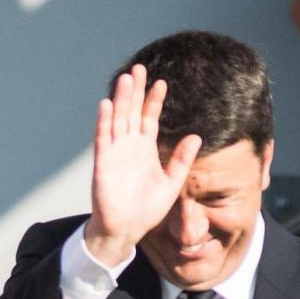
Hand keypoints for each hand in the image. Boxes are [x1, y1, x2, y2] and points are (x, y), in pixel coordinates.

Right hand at [84, 64, 202, 265]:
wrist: (126, 230)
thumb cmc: (147, 210)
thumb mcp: (172, 184)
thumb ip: (182, 160)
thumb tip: (197, 136)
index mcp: (145, 150)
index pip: (149, 119)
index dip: (154, 101)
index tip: (161, 82)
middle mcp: (129, 147)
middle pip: (132, 112)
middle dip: (135, 91)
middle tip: (138, 68)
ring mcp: (115, 153)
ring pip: (118, 120)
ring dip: (121, 100)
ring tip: (125, 79)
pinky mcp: (103, 163)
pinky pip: (103, 139)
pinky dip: (104, 122)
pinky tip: (107, 105)